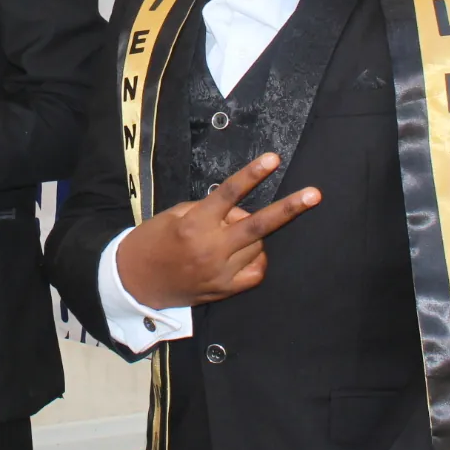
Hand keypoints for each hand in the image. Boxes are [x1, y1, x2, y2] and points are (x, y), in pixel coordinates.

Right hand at [115, 153, 318, 309]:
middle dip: (289, 209)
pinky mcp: (224, 290)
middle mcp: (211, 248)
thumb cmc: (153, 241)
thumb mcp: (175, 215)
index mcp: (195, 224)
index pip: (229, 194)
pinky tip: (245, 253)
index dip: (252, 174)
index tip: (273, 159)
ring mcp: (220, 272)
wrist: (135, 281)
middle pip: (258, 225)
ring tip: (230, 234)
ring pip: (257, 246)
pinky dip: (257, 259)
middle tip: (314, 195)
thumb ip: (210, 210)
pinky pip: (256, 271)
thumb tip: (241, 211)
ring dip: (253, 235)